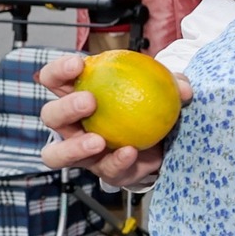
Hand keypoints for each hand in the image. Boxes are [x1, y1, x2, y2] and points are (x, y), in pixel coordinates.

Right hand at [36, 54, 193, 187]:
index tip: (78, 64)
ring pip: (58, 154)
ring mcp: (83, 152)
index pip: (54, 80)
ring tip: (97, 141)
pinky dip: (117, 161)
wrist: (164, 143)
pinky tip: (130, 152)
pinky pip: (106, 169)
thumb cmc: (149, 108)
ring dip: (74, 147)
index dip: (58, 71)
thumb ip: (172, 85)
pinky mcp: (104, 171)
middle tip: (90, 101)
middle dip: (65, 107)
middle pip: (50, 116)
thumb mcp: (161, 91)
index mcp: (77, 96)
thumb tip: (184, 88)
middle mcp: (73, 126)